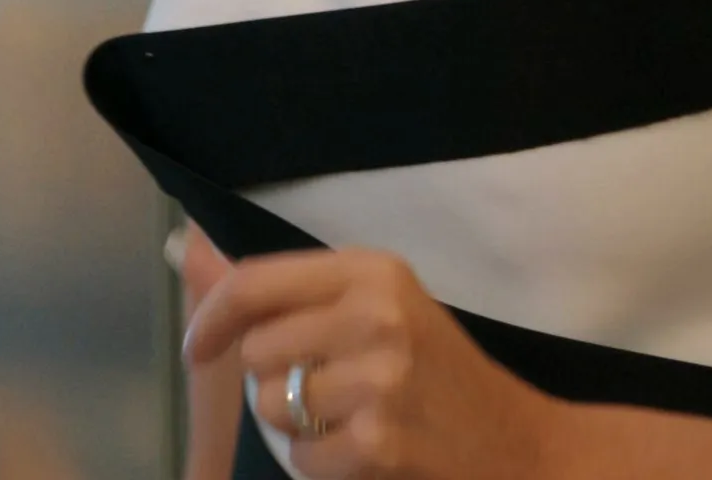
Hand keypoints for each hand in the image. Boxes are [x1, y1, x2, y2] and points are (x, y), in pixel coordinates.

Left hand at [184, 248, 564, 478]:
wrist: (522, 447)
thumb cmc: (437, 373)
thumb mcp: (377, 307)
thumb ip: (287, 289)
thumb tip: (190, 252)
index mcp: (372, 271)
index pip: (254, 283)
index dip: (209, 318)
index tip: (197, 346)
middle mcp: (376, 316)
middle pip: (256, 352)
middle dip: (276, 379)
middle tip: (331, 388)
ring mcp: (379, 380)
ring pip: (271, 406)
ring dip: (297, 425)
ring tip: (351, 419)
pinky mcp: (379, 441)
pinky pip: (300, 457)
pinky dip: (321, 465)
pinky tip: (365, 452)